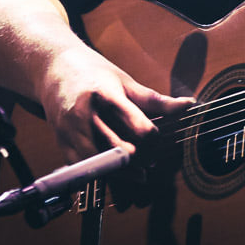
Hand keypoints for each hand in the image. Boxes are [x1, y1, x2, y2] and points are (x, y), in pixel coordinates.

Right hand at [40, 46, 194, 163]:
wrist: (54, 69)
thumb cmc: (95, 73)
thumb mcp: (126, 82)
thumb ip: (156, 100)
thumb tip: (189, 105)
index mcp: (105, 95)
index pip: (138, 127)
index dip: (154, 138)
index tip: (157, 138)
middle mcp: (85, 115)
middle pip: (122, 150)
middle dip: (142, 158)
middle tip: (152, 158)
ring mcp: (71, 132)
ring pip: (103, 165)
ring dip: (125, 173)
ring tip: (140, 171)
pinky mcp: (62, 144)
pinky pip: (86, 170)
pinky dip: (104, 175)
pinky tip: (117, 171)